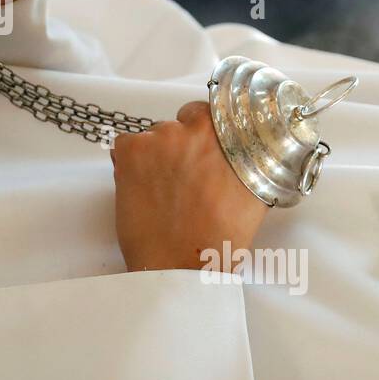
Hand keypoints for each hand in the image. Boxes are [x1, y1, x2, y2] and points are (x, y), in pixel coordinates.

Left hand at [112, 101, 267, 271]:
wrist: (181, 266)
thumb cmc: (219, 241)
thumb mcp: (253, 197)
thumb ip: (248, 166)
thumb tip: (244, 155)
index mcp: (230, 137)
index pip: (212, 112)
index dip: (204, 131)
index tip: (200, 148)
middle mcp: (197, 129)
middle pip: (182, 122)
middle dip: (179, 143)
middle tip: (179, 176)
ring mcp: (162, 136)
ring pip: (154, 135)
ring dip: (155, 155)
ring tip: (160, 190)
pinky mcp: (131, 149)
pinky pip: (125, 145)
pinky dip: (129, 163)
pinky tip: (141, 189)